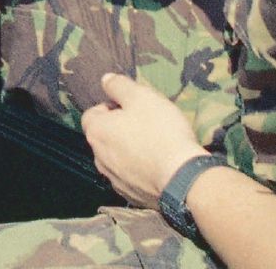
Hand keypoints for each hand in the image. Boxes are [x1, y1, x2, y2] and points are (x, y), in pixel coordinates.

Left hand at [80, 72, 204, 206]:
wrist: (184, 180)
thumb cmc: (160, 131)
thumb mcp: (140, 96)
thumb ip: (118, 85)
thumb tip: (105, 80)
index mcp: (96, 132)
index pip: (93, 113)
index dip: (112, 107)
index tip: (132, 108)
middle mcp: (99, 158)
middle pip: (105, 136)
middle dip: (120, 129)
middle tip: (146, 125)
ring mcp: (115, 181)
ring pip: (117, 158)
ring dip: (130, 151)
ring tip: (155, 146)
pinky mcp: (133, 198)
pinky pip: (132, 178)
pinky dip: (140, 171)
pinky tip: (159, 167)